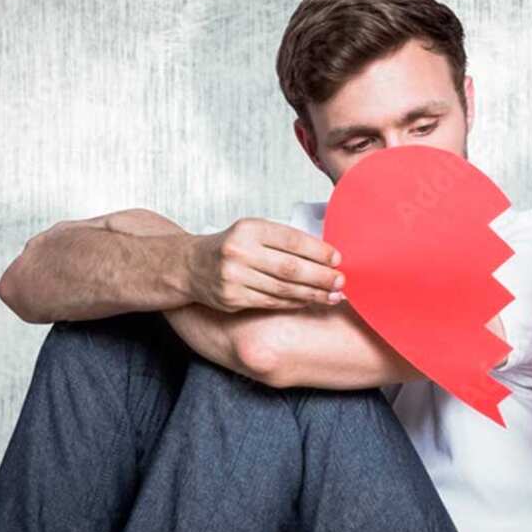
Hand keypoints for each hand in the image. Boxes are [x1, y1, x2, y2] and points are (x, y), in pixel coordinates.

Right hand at [186, 218, 344, 311]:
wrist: (190, 266)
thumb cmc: (230, 246)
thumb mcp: (252, 231)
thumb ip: (283, 240)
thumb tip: (325, 255)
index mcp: (249, 229)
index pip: (292, 240)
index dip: (318, 251)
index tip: (338, 259)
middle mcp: (240, 252)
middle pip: (290, 268)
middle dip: (321, 277)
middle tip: (341, 281)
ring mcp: (234, 277)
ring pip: (283, 289)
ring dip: (312, 294)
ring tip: (333, 296)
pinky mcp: (232, 298)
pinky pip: (271, 302)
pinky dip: (294, 302)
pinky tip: (309, 301)